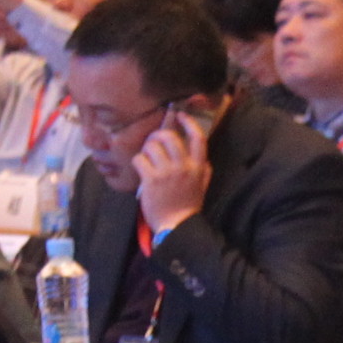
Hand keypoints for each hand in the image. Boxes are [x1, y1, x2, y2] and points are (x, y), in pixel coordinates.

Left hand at [133, 113, 211, 233]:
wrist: (176, 226)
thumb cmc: (188, 208)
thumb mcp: (202, 187)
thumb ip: (204, 172)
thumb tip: (205, 160)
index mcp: (198, 167)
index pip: (198, 138)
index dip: (188, 123)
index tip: (180, 116)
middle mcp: (184, 167)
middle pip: (169, 137)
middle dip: (157, 135)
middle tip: (153, 141)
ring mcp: (167, 173)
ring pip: (151, 146)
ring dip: (146, 150)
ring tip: (147, 159)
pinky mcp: (151, 180)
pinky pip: (140, 159)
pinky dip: (138, 163)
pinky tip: (141, 171)